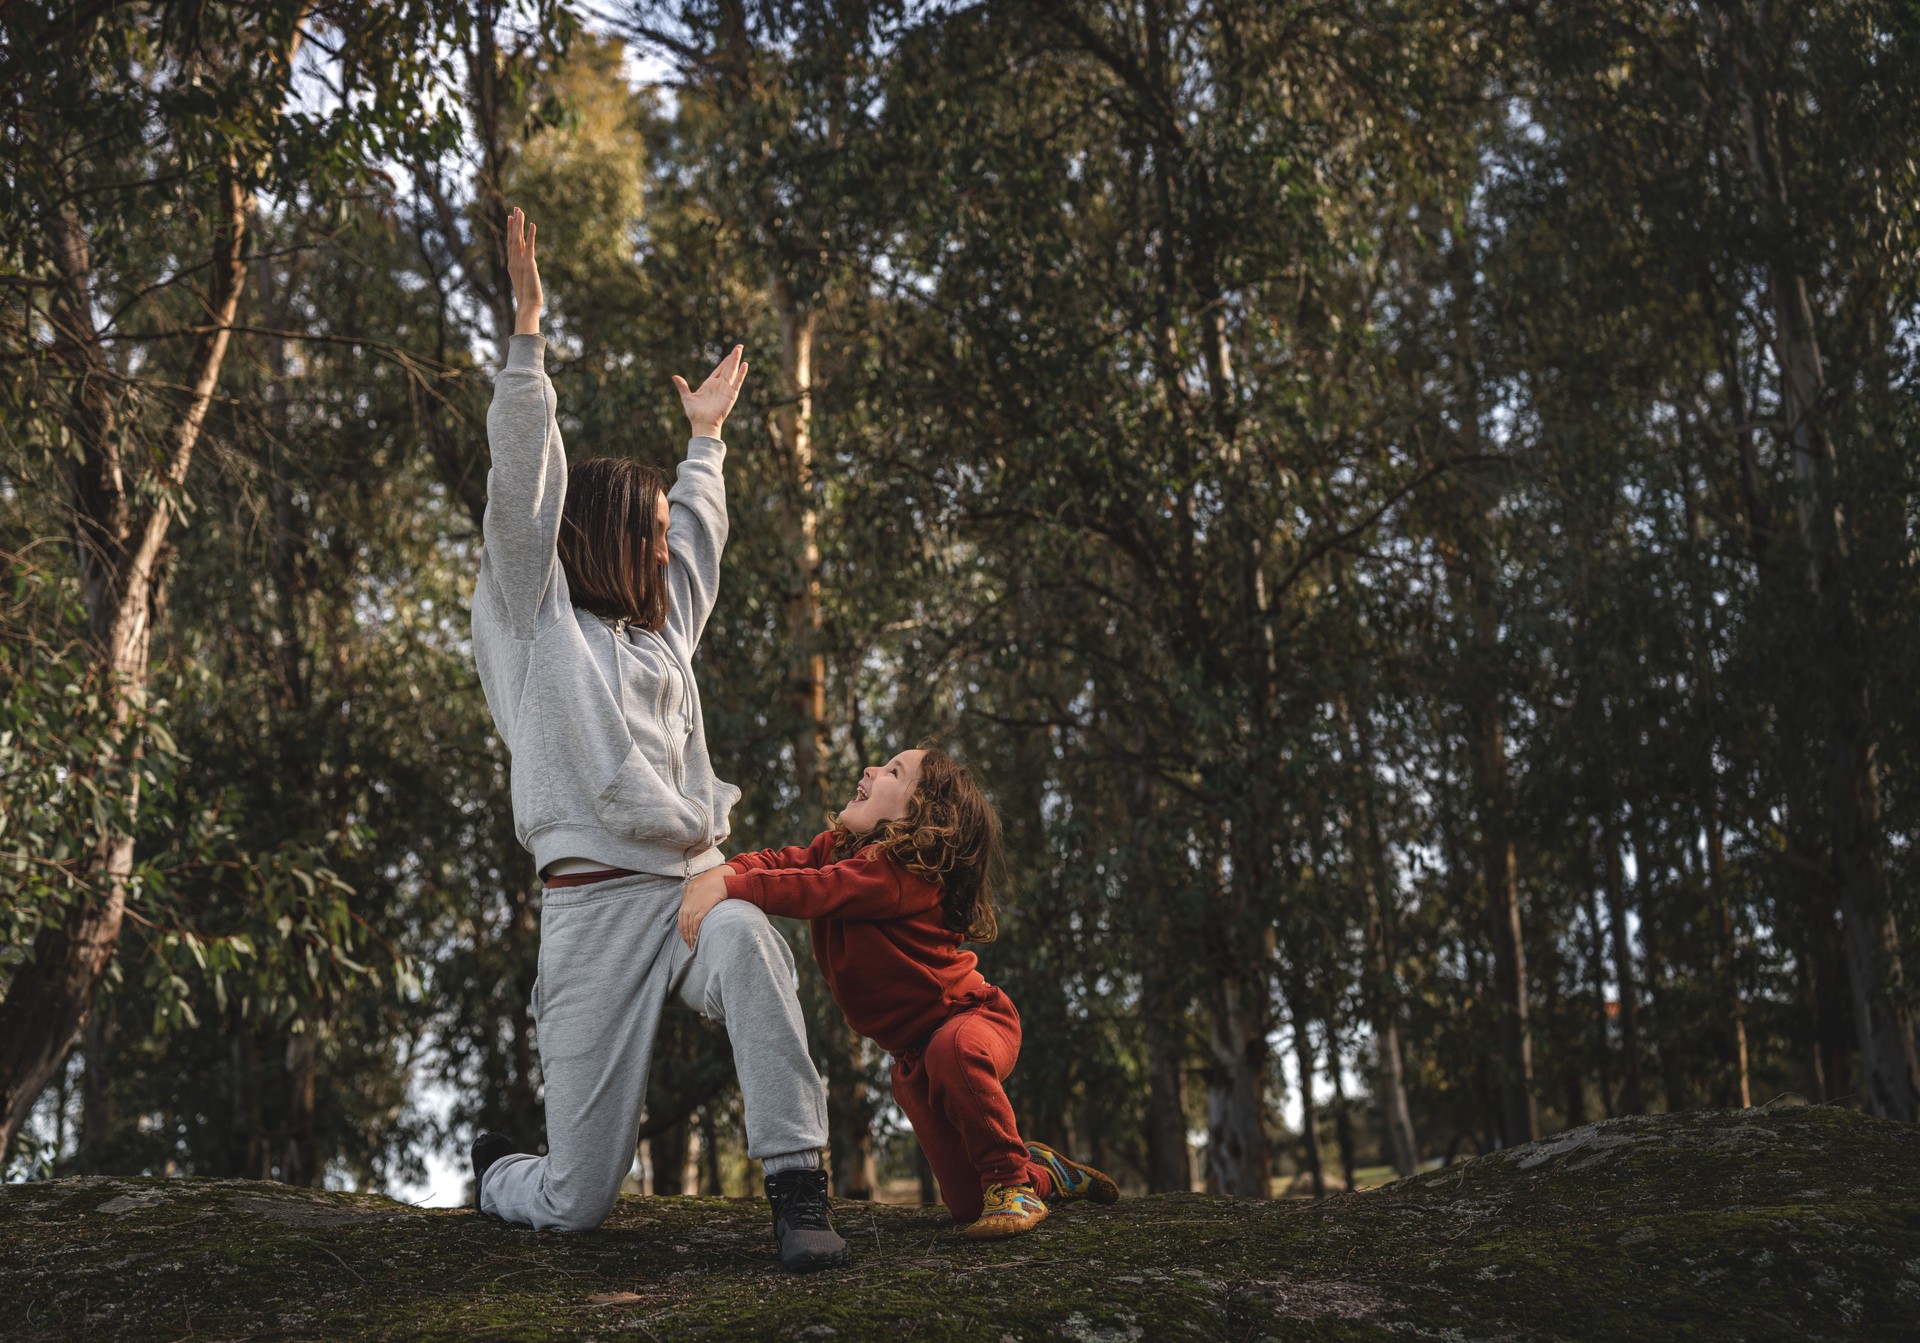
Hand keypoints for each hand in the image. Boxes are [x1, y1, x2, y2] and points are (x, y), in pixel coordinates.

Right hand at [506, 207, 542, 335]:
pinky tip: (532, 224)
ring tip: (520, 211)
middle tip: (515, 209)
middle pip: (513, 238)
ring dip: (519, 224)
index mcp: (513, 264)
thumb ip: (524, 274)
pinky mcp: (529, 264)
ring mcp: (520, 262)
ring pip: (518, 239)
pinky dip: (531, 235)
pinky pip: (530, 247)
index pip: (511, 243)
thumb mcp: (525, 282)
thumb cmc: (528, 298)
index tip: (511, 218)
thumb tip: (527, 273)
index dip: (511, 230)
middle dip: (514, 223)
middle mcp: (514, 261)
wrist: (527, 305)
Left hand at [672, 345, 748, 439]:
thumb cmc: (695, 414)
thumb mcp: (687, 397)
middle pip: (728, 368)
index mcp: (710, 384)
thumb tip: (674, 376)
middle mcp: (719, 385)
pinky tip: (744, 364)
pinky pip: (737, 382)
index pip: (719, 370)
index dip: (725, 361)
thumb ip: (682, 386)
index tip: (730, 353)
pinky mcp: (731, 395)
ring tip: (740, 349)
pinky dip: (741, 373)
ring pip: (732, 371)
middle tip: (739, 346)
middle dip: (733, 357)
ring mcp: (726, 389)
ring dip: (736, 360)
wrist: (703, 424)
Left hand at [677, 866, 732, 949]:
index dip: (683, 934)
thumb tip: (690, 915)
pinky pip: (696, 924)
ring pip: (690, 928)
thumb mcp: (695, 897)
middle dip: (687, 938)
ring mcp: (694, 909)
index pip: (681, 924)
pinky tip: (698, 939)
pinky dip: (696, 932)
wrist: (717, 885)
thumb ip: (691, 905)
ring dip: (691, 938)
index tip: (686, 940)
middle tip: (690, 947)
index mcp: (684, 906)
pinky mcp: (702, 910)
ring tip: (694, 946)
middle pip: (684, 927)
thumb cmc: (708, 891)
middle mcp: (687, 908)